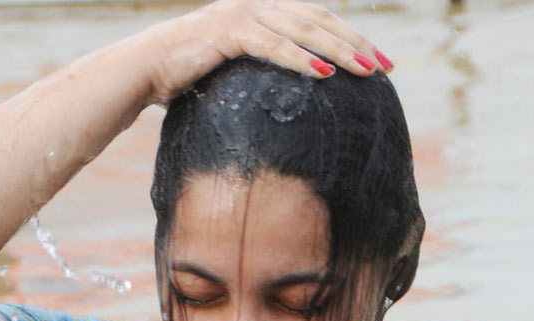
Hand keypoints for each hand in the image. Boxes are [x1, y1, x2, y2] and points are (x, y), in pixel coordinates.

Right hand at [140, 0, 391, 102]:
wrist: (146, 69)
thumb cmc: (189, 76)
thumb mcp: (237, 70)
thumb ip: (266, 71)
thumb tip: (293, 98)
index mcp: (265, 9)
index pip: (320, 19)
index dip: (352, 38)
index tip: (381, 62)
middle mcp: (259, 3)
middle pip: (321, 20)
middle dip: (357, 43)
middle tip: (386, 68)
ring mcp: (245, 12)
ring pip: (304, 29)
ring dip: (339, 50)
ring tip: (367, 71)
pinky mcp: (230, 29)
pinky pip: (274, 44)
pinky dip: (301, 59)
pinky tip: (325, 74)